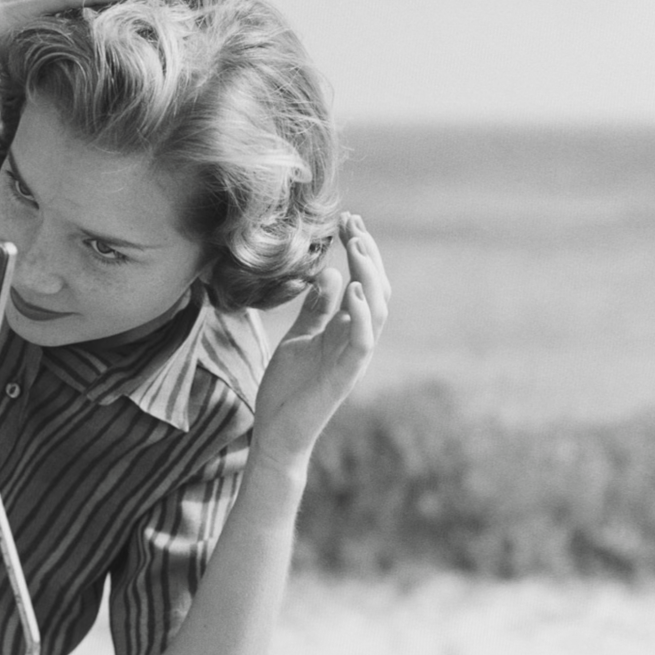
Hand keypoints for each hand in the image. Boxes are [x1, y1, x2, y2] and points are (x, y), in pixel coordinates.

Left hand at [251, 214, 388, 462]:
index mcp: (345, 329)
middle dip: (367, 254)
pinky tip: (356, 289)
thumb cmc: (288, 389)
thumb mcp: (299, 338)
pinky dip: (363, 314)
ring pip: (377, 309)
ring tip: (357, 245)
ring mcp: (353, 357)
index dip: (359, 252)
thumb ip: (316, 309)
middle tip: (353, 223)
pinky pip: (362, 340)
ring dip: (370, 275)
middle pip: (376, 289)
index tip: (348, 221)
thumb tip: (329, 273)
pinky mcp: (344, 374)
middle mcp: (356, 339)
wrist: (277, 433)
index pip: (363, 282)